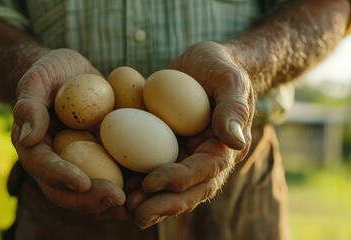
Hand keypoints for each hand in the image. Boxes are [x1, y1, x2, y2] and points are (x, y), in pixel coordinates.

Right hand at [11, 48, 127, 218]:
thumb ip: (29, 105)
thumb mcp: (37, 79)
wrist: (71, 73)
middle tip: (118, 199)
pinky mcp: (101, 158)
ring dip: (113, 201)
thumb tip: (27, 138)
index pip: (43, 167)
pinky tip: (150, 185)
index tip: (83, 182)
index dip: (61, 177)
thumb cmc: (51, 71)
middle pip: (68, 190)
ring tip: (138, 202)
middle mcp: (56, 161)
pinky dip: (129, 185)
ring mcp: (80, 162)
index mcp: (35, 146)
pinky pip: (113, 176)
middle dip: (92, 199)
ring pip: (92, 191)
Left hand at [127, 41, 254, 227]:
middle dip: (162, 204)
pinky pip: (151, 169)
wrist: (204, 64)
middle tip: (135, 212)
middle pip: (187, 191)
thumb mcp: (229, 80)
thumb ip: (233, 109)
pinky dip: (136, 183)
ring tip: (122, 207)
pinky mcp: (164, 149)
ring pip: (168, 189)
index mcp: (222, 148)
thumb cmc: (219, 67)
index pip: (203, 172)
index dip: (178, 180)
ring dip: (147, 202)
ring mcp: (183, 156)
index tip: (150, 183)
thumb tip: (235, 141)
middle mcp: (203, 158)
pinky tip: (115, 187)